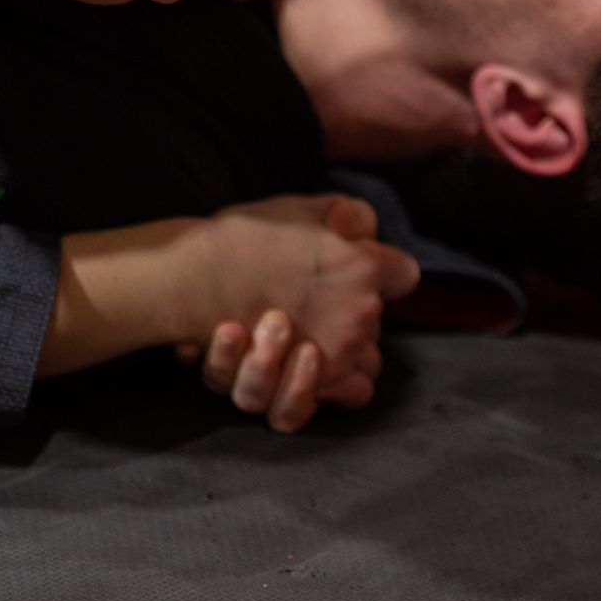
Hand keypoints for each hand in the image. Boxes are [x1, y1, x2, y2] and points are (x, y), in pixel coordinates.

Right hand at [187, 194, 415, 421]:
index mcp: (363, 264)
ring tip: (302, 332)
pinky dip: (340, 383)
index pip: (403, 273)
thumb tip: (364, 230)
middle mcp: (360, 311)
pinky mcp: (316, 382)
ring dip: (343, 347)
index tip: (356, 264)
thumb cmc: (244, 239)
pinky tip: (310, 362)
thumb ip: (345, 213)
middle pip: (378, 317)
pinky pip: (351, 395)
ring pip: (367, 360)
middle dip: (351, 308)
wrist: (196, 277)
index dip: (382, 268)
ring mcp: (340, 350)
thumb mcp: (299, 206)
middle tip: (309, 295)